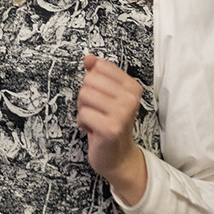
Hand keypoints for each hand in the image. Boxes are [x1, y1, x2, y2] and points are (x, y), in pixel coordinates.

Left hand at [77, 54, 146, 204]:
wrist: (117, 156)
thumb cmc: (109, 121)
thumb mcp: (105, 94)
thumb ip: (97, 74)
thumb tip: (89, 58)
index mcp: (131, 86)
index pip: (100, 67)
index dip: (93, 81)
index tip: (101, 97)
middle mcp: (130, 98)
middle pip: (89, 81)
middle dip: (85, 96)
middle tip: (96, 110)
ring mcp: (122, 113)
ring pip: (84, 95)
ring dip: (83, 109)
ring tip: (95, 119)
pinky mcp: (111, 128)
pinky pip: (82, 114)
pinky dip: (82, 123)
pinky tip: (93, 130)